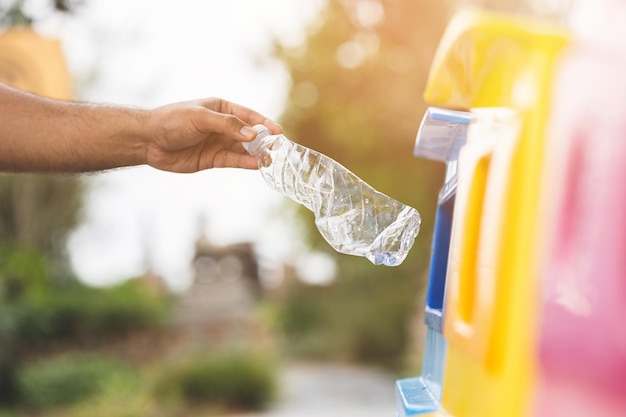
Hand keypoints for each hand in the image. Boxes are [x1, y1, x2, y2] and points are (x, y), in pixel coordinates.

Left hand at [145, 97, 281, 172]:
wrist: (147, 140)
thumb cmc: (171, 121)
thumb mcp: (200, 118)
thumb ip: (227, 125)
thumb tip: (251, 134)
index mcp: (220, 108)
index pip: (248, 115)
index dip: (264, 123)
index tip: (278, 131)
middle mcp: (222, 126)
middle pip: (248, 133)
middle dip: (263, 141)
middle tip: (278, 148)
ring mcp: (217, 143)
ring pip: (243, 149)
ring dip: (257, 154)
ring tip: (270, 160)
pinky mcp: (212, 159)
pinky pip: (233, 160)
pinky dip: (245, 163)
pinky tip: (256, 165)